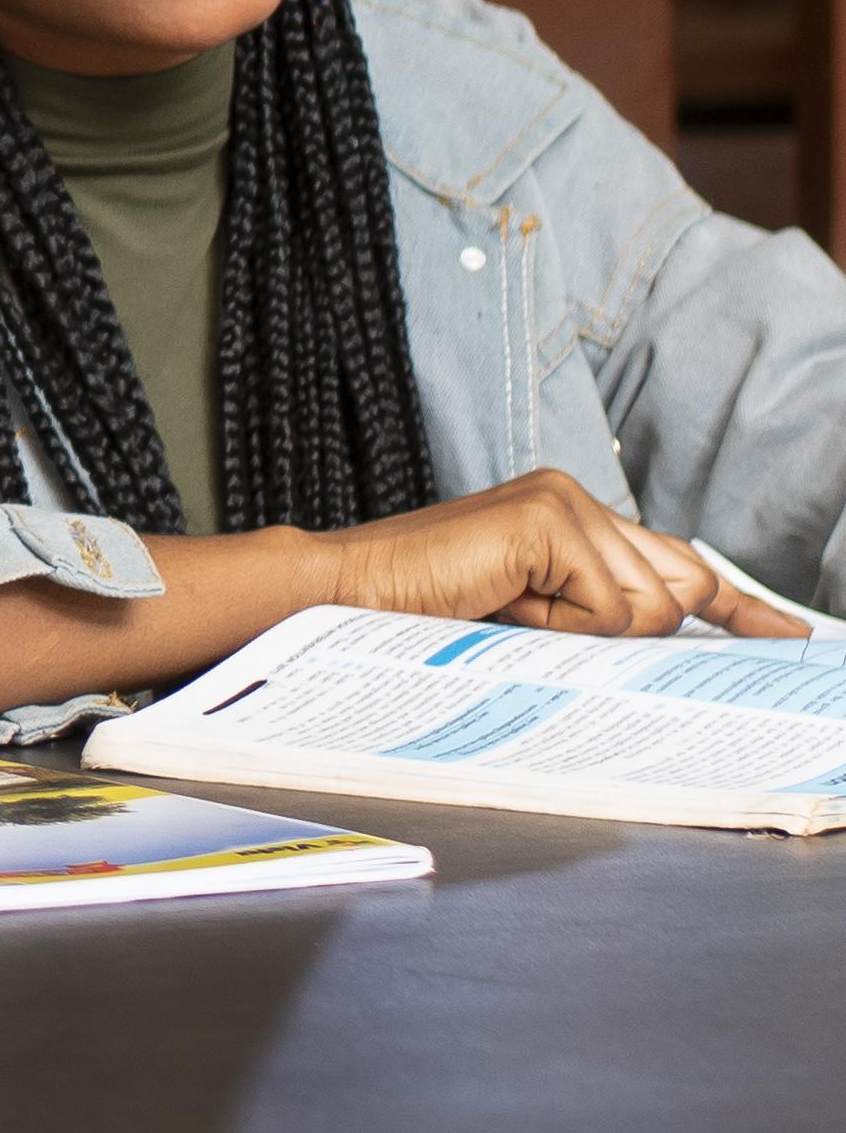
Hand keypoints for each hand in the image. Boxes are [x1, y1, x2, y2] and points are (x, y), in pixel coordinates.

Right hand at [316, 470, 809, 638]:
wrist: (343, 595)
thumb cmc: (423, 615)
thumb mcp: (534, 619)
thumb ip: (601, 613)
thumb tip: (680, 630)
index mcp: (570, 516)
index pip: (678, 561)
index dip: (739, 606)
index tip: (790, 636)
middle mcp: (574, 496)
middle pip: (678, 590)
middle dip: (628, 630)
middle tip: (534, 618)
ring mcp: (562, 500)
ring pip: (648, 608)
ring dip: (581, 632)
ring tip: (506, 608)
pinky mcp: (547, 519)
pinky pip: (610, 610)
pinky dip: (559, 625)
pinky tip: (504, 601)